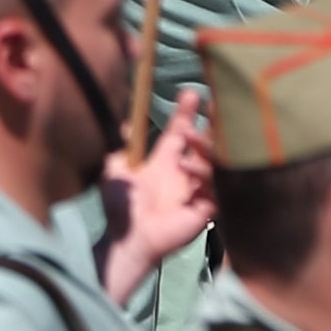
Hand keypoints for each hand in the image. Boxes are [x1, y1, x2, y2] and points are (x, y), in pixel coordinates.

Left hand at [100, 91, 213, 303]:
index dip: (186, 112)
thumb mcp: (115, 170)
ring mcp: (194, 191)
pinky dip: (205, 181)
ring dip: (202, 154)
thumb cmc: (120, 208)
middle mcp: (182, 173)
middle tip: (194, 127)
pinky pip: (215, 192)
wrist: (126, 239)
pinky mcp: (203, 210)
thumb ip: (123, 148)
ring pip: (212, 165)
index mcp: (164, 161)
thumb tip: (127, 124)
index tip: (191, 92)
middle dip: (203, 132)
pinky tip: (190, 178)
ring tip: (185, 152)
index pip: (180, 131)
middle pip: (203, 145)